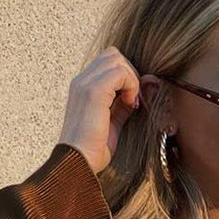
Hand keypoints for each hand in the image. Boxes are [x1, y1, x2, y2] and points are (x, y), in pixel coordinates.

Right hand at [59, 45, 142, 174]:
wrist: (77, 163)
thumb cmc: (93, 149)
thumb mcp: (112, 122)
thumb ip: (123, 104)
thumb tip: (142, 91)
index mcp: (83, 87)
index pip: (108, 62)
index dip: (125, 76)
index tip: (131, 100)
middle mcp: (81, 81)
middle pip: (113, 55)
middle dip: (130, 73)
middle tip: (134, 99)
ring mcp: (85, 84)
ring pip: (117, 59)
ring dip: (131, 78)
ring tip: (131, 102)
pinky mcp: (93, 91)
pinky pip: (120, 72)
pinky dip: (131, 85)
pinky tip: (130, 104)